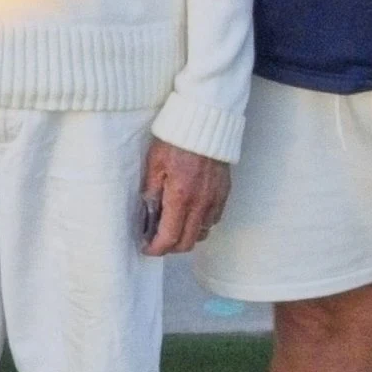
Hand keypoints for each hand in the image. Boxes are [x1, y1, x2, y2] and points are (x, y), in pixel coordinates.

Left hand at [142, 139, 230, 255]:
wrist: (205, 123)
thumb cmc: (175, 141)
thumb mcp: (154, 165)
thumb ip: (151, 193)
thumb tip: (147, 216)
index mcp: (180, 197)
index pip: (170, 237)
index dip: (156, 249)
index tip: (146, 248)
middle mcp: (201, 204)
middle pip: (188, 242)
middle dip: (170, 248)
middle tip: (157, 241)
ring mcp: (216, 200)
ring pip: (202, 233)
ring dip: (186, 236)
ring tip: (173, 227)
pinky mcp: (224, 194)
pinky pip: (213, 220)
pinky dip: (200, 224)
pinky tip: (190, 214)